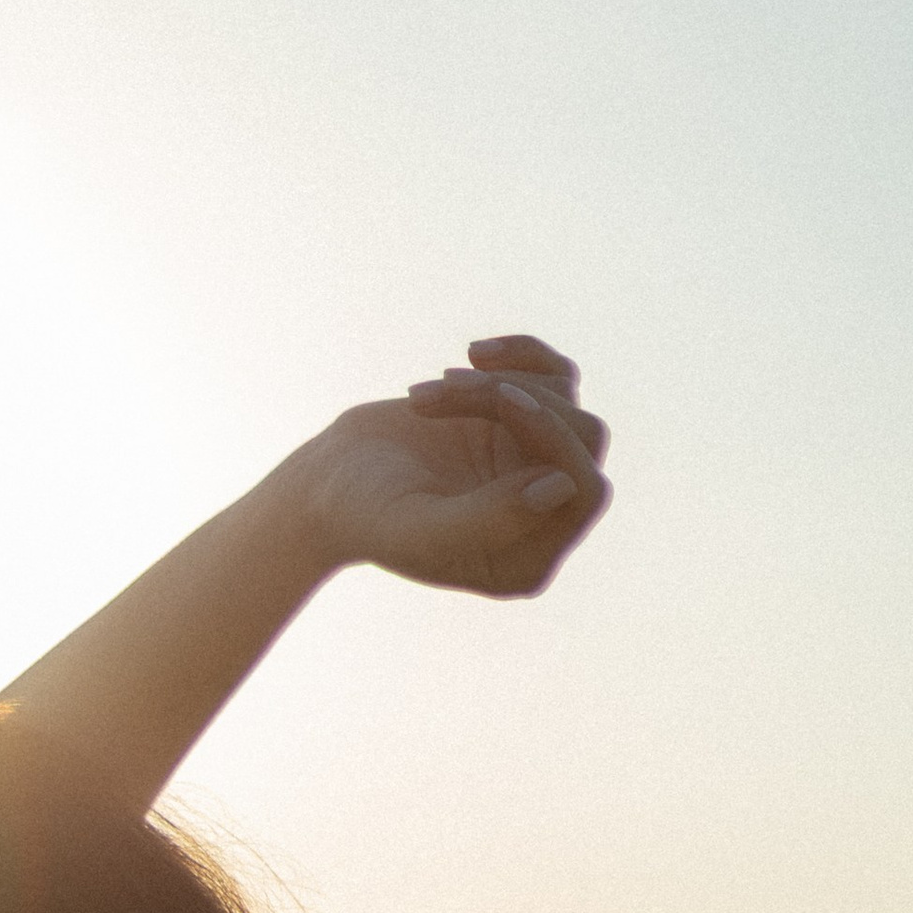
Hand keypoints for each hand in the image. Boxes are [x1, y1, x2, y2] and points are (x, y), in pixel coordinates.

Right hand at [288, 333, 611, 599]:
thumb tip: (561, 487)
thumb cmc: (365, 514)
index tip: (498, 400)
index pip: (583, 492)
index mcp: (525, 560)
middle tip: (446, 386)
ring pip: (565, 401)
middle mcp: (543, 517)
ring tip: (425, 390)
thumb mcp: (416, 527)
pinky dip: (520, 354)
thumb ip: (488, 520)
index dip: (553, 438)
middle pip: (582, 439)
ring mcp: (536, 467)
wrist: (329, 481)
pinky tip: (473, 352)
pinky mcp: (524, 423)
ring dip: (497, 381)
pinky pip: (555, 375)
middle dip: (519, 401)